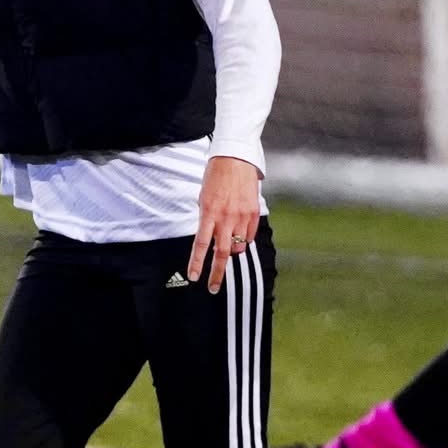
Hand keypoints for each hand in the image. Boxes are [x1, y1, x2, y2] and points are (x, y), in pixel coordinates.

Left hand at [188, 155, 260, 293]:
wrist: (235, 159)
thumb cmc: (216, 176)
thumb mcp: (204, 198)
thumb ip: (206, 219)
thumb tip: (210, 238)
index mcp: (209, 212)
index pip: (202, 244)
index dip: (197, 263)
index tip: (194, 277)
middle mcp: (226, 217)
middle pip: (221, 253)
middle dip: (216, 273)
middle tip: (212, 288)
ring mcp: (242, 216)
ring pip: (238, 247)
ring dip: (231, 252)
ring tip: (228, 249)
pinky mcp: (254, 213)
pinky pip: (249, 236)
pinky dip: (244, 240)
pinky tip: (240, 235)